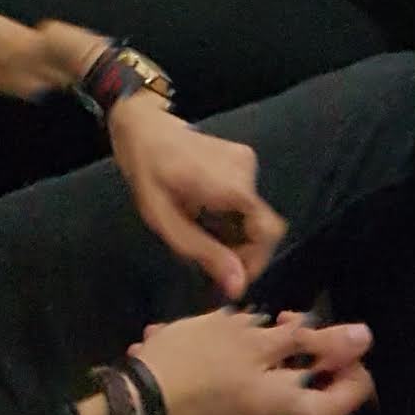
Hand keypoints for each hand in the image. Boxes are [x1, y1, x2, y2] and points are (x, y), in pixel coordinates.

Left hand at [106, 101, 285, 302]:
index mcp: (231, 186)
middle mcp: (248, 172)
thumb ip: (204, 253)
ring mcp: (249, 163)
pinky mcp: (246, 160)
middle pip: (264, 226)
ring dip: (238, 236)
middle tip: (215, 266)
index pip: (268, 231)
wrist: (145, 128)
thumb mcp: (166, 221)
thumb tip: (238, 286)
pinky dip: (235, 219)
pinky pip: (249, 201)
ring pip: (256, 215)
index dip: (258, 260)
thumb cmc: (149, 176)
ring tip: (206, 240)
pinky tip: (211, 220)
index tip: (234, 279)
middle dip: (244, 252)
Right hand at [128, 309, 375, 414]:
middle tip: (262, 323)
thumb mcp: (254, 340)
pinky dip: (232, 374)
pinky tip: (197, 344)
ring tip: (219, 327)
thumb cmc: (196, 370)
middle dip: (292, 347)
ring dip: (254, 355)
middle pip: (315, 385)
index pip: (357, 382)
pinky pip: (247, 401)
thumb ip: (314, 340)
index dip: (339, 346)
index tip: (298, 325)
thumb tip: (364, 337)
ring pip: (276, 389)